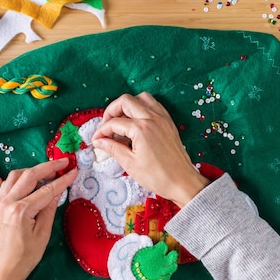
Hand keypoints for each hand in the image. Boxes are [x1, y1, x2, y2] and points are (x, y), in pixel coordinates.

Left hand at [0, 158, 77, 279]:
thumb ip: (49, 209)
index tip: (74, 171)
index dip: (62, 180)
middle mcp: (7, 201)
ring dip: (33, 170)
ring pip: (16, 175)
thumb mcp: (42, 235)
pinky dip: (21, 178)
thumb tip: (57, 192)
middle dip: (48, 166)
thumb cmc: (24, 258)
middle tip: (64, 162)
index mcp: (21, 210)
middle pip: (29, 175)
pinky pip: (8, 183)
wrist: (1, 271)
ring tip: (49, 171)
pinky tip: (32, 181)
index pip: (46, 189)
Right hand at [92, 92, 209, 206]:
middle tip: (107, 126)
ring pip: (141, 98)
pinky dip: (142, 108)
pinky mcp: (169, 122)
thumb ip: (113, 148)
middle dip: (112, 111)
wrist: (182, 182)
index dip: (102, 131)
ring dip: (128, 105)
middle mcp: (153, 118)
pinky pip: (154, 105)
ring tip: (121, 121)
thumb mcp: (130, 164)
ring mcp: (163, 118)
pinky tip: (136, 122)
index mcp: (141, 129)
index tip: (97, 140)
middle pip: (125, 101)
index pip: (114, 123)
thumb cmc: (158, 176)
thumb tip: (99, 141)